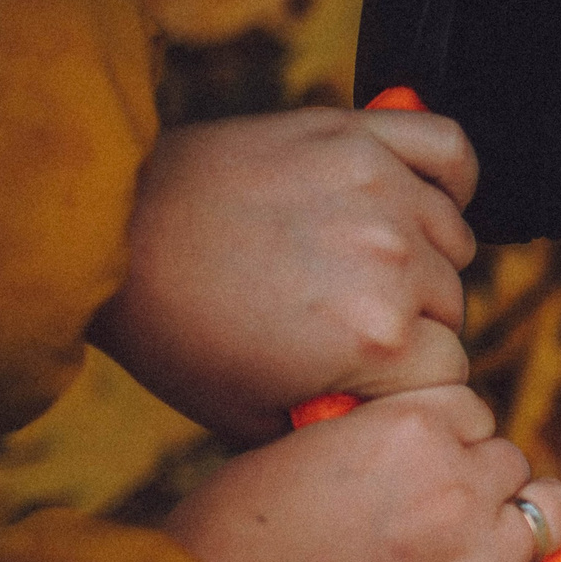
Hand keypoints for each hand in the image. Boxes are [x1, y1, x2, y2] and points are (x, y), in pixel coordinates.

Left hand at [91, 106, 478, 441]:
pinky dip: (451, 177)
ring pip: (453, 241)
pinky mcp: (358, 137)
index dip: (403, 381)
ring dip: (422, 256)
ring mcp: (381, 192)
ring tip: (359, 263)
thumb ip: (336, 424)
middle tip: (343, 318)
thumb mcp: (253, 417)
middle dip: (410, 323)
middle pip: (451, 307)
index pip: (448, 373)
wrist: (107, 234)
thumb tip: (381, 419)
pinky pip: (450, 150)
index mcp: (378, 342)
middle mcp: (394, 264)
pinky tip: (423, 198)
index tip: (363, 373)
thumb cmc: (174, 327)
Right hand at [165, 386, 560, 561]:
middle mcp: (450, 486)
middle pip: (511, 463)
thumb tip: (392, 444)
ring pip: (548, 519)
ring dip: (523, 532)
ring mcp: (466, 559)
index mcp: (404, 428)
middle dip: (483, 486)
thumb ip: (359, 441)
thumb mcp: (286, 454)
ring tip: (488, 552)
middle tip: (440, 518)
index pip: (474, 409)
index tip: (428, 463)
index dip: (453, 438)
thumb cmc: (221, 544)